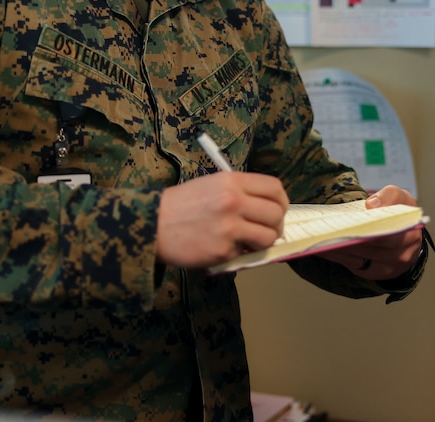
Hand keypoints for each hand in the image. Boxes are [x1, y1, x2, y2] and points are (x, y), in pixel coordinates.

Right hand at [157, 171, 288, 267]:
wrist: (153, 224)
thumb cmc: (183, 204)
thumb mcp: (212, 184)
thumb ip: (240, 192)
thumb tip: (268, 209)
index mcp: (232, 181)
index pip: (274, 188)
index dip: (281, 201)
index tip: (278, 210)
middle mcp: (234, 201)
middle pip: (276, 214)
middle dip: (277, 225)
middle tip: (267, 230)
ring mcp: (229, 226)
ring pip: (268, 237)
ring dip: (263, 242)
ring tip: (250, 242)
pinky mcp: (223, 249)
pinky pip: (246, 253)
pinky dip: (240, 253)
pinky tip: (224, 247)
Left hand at [318, 185, 423, 280]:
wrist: (406, 235)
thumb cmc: (400, 214)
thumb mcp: (401, 198)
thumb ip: (390, 196)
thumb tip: (372, 205)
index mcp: (410, 235)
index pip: (389, 236)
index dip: (370, 230)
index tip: (350, 224)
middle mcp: (401, 256)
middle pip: (370, 249)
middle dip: (348, 240)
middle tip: (328, 232)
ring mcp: (387, 268)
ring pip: (359, 259)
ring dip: (338, 249)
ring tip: (320, 239)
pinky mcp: (374, 273)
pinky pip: (353, 265)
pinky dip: (338, 256)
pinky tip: (324, 247)